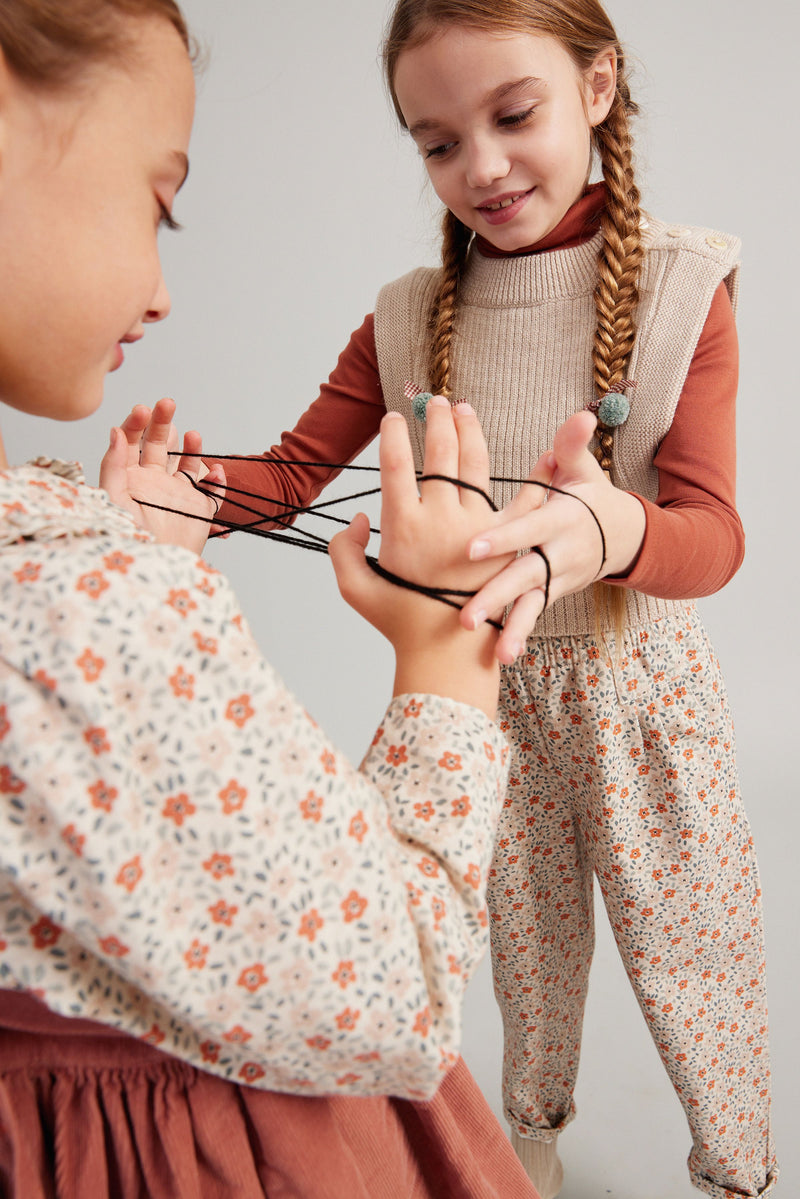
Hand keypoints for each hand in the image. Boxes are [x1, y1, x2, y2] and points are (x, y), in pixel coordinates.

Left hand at [99, 398, 225, 553]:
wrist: (153, 569)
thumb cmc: (127, 539)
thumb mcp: (113, 500)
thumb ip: (113, 466)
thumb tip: (114, 431)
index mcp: (129, 479)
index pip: (131, 443)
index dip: (136, 424)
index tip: (143, 410)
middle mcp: (153, 483)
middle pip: (159, 445)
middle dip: (163, 423)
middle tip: (167, 403)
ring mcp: (177, 495)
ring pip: (187, 463)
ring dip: (191, 447)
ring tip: (192, 435)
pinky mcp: (199, 509)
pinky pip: (213, 490)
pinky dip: (218, 480)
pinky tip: (216, 470)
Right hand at [329, 398, 512, 714]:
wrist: (450, 654)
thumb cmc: (400, 624)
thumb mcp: (355, 592)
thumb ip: (343, 551)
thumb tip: (359, 519)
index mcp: (403, 527)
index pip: (395, 466)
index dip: (393, 436)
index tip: (392, 417)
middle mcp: (441, 520)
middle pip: (440, 454)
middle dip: (436, 420)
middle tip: (434, 401)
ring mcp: (478, 528)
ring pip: (476, 465)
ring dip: (470, 431)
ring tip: (464, 409)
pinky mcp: (508, 542)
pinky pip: (525, 500)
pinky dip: (536, 476)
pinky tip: (541, 452)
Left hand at [460, 410, 645, 662]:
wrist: (623, 536)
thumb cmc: (588, 496)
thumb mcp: (583, 470)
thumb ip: (572, 447)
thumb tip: (583, 415)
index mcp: (563, 518)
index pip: (529, 528)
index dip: (503, 538)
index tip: (472, 550)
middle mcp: (562, 553)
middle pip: (527, 576)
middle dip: (498, 597)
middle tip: (466, 617)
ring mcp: (559, 579)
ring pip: (533, 604)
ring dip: (514, 628)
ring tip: (495, 654)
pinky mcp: (553, 595)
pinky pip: (534, 616)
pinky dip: (520, 636)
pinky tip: (500, 660)